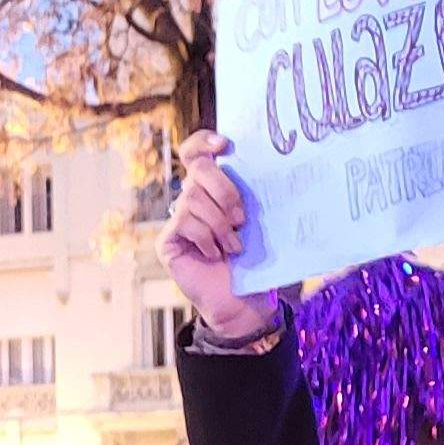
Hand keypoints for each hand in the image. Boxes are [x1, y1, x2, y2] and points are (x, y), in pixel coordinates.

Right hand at [160, 130, 282, 343]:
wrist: (244, 303)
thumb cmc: (255, 262)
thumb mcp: (260, 222)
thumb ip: (254, 195)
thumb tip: (275, 166)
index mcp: (213, 188)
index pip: (196, 151)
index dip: (204, 142)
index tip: (225, 144)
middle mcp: (192, 198)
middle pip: (198, 170)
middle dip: (224, 189)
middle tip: (241, 217)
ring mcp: (177, 219)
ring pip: (192, 199)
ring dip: (219, 223)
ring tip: (234, 245)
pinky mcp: (168, 240)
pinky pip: (185, 222)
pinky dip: (206, 238)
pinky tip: (216, 254)